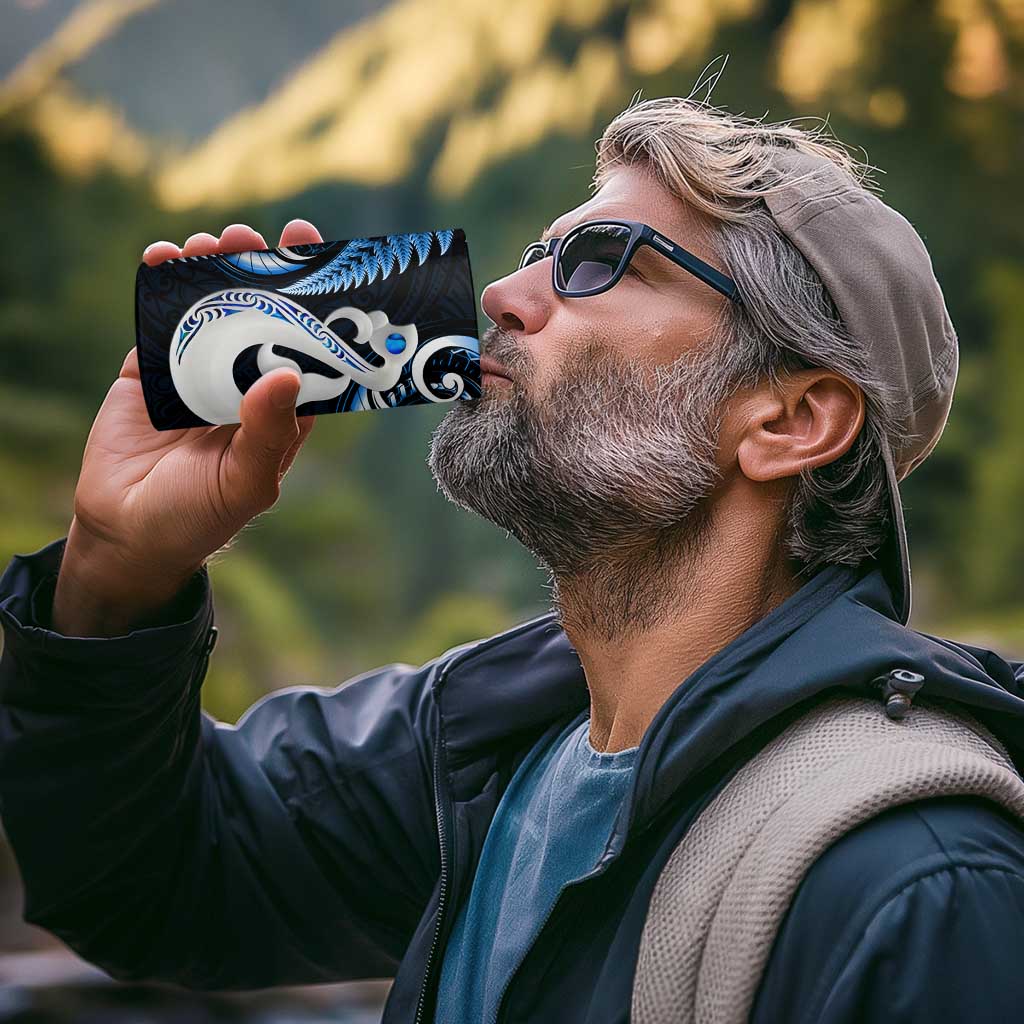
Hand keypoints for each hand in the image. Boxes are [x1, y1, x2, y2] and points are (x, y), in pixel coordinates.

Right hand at [52, 220, 323, 636]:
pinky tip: (164, 258)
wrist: (127, 533)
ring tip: (211, 242)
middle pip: (260, 314)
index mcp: (281, 408)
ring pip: (211, 308)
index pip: (306, 344)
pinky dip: (161, 286)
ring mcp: (197, 372)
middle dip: (259, 271)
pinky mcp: (151, 370)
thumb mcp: (246, 481)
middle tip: (256, 236)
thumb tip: (285, 374)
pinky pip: (159, 320)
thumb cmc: (200, 516)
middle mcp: (245, 382)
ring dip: (212, 269)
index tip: (316, 256)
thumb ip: (268, 432)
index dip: (313, 301)